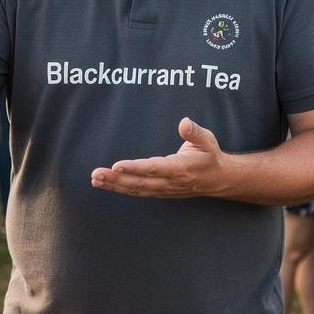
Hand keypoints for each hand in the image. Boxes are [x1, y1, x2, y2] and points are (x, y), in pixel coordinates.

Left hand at [90, 117, 227, 198]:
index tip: (117, 166)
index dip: (134, 168)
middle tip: (96, 174)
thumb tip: (184, 122)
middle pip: (139, 182)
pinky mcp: (159, 192)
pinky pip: (138, 191)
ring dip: (114, 185)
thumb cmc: (210, 156)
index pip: (153, 168)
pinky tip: (107, 184)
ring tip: (95, 179)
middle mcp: (170, 182)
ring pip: (135, 189)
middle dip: (116, 179)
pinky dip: (121, 188)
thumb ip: (195, 132)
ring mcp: (164, 189)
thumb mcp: (208, 140)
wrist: (218, 180)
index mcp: (180, 168)